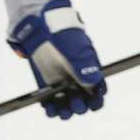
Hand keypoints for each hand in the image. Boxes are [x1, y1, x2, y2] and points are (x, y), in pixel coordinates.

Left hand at [9, 0, 105, 119]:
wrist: (41, 27)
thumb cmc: (64, 35)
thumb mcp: (77, 49)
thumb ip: (85, 65)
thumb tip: (93, 82)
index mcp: (90, 71)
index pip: (98, 91)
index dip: (97, 100)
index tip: (94, 103)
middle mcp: (77, 80)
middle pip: (83, 101)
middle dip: (81, 106)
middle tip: (76, 103)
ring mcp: (62, 83)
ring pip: (66, 104)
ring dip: (66, 111)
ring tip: (63, 112)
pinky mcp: (47, 84)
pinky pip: (50, 100)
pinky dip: (50, 107)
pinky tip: (49, 109)